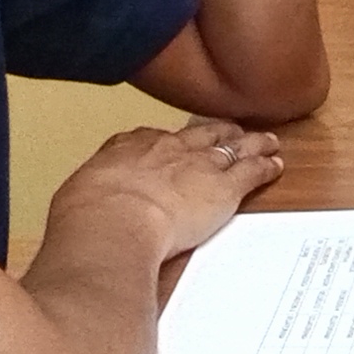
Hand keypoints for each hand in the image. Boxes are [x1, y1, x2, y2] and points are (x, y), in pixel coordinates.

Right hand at [47, 117, 282, 262]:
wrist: (115, 221)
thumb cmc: (88, 215)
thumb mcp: (78, 199)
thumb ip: (88, 199)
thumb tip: (82, 211)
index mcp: (128, 150)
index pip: (153, 137)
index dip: (169, 139)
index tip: (175, 140)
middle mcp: (167, 150)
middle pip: (199, 134)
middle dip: (216, 132)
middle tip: (229, 131)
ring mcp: (199, 165)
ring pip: (232, 147)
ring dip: (250, 144)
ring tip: (265, 141)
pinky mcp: (225, 188)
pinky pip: (252, 171)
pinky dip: (266, 167)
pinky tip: (275, 165)